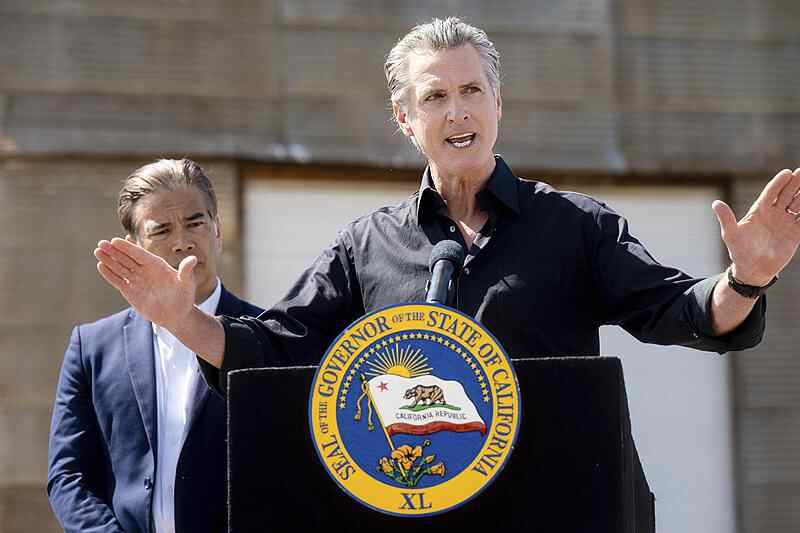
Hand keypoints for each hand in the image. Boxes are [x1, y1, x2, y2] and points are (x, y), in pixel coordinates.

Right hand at [94, 238, 195, 329]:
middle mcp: (145, 270)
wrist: (177, 315)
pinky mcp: (131, 292)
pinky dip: (110, 274)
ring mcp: (137, 280)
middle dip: (114, 251)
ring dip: (109, 260)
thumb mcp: (187, 283)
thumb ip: (186, 271)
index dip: (127, 248)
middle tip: (101, 243)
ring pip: (120, 268)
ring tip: (97, 251)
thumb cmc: (184, 297)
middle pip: (127, 259)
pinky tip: (101, 266)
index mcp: (157, 265)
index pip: (139, 254)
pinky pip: (119, 281)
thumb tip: (193, 259)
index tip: (115, 241)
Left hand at [712, 168, 799, 285]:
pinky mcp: (795, 234)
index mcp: (759, 211)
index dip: (779, 183)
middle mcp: (774, 214)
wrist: (752, 270)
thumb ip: (726, 218)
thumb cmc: (739, 251)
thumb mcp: (731, 234)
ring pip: (798, 204)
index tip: (787, 172)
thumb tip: (715, 203)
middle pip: (787, 195)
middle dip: (795, 183)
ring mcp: (785, 223)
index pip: (771, 193)